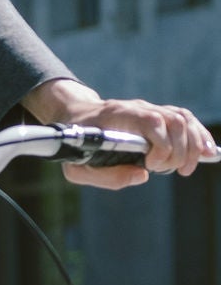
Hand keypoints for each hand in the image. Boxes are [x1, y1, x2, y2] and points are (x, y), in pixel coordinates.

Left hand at [22, 79, 218, 189]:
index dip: (161, 144)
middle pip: (173, 122)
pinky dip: (199, 136)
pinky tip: (208, 152)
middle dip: (178, 151)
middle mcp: (137, 108)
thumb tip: (143, 176)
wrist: (76, 118)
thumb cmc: (76, 145)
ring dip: (193, 145)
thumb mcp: (77, 169)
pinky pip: (186, 120)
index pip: (151, 121)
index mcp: (117, 117)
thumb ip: (106, 177)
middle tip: (169, 171)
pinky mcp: (159, 114)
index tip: (151, 166)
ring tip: (187, 168)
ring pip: (183, 119)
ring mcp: (150, 109)